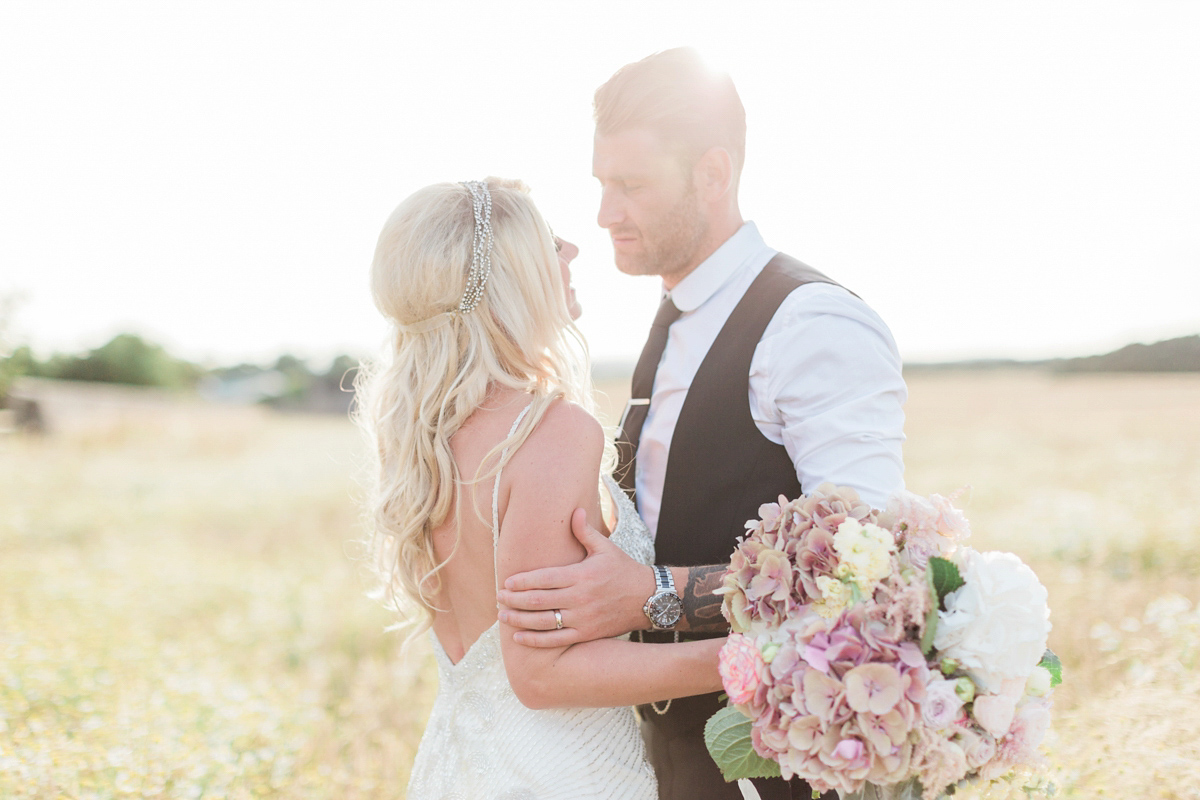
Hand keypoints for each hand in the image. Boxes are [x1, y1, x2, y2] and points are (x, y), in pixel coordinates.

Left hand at [497, 508, 653, 646]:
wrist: (648, 599)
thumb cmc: (623, 570)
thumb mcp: (606, 548)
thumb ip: (585, 532)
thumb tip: (575, 511)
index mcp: (581, 575)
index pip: (543, 578)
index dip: (522, 581)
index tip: (506, 582)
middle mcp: (579, 598)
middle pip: (538, 600)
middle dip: (514, 600)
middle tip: (498, 598)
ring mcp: (582, 618)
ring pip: (543, 621)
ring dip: (519, 619)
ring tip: (503, 616)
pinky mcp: (586, 633)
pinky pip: (556, 640)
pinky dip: (535, 640)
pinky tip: (519, 638)